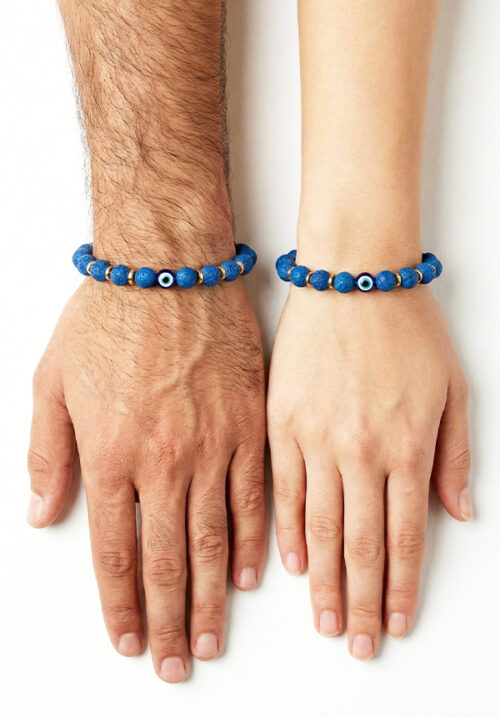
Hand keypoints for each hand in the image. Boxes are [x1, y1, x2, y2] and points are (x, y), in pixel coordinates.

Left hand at [27, 276, 265, 681]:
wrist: (170, 266)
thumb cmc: (109, 316)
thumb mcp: (51, 379)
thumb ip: (47, 453)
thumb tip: (45, 514)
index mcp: (112, 453)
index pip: (116, 552)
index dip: (121, 604)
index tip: (127, 639)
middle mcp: (164, 460)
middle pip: (167, 561)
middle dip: (167, 621)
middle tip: (172, 663)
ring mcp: (213, 444)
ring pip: (213, 542)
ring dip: (210, 599)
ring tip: (209, 639)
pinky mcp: (250, 425)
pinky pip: (255, 498)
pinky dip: (252, 544)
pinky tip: (250, 576)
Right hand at [268, 285, 470, 658]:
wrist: (352, 276)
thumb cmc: (406, 326)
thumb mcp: (452, 387)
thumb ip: (455, 455)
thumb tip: (458, 514)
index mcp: (405, 445)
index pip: (403, 537)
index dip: (400, 588)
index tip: (395, 623)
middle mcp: (359, 451)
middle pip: (359, 545)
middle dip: (362, 602)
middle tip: (357, 642)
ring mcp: (314, 437)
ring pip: (319, 527)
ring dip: (324, 582)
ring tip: (326, 620)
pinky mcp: (280, 420)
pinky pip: (281, 489)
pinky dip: (286, 532)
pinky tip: (290, 564)